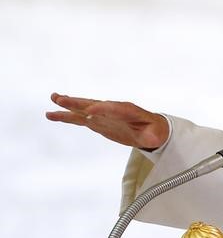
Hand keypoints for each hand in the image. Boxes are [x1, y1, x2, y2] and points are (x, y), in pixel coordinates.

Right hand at [45, 93, 169, 149]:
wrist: (151, 130)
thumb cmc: (154, 131)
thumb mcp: (155, 135)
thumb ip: (149, 136)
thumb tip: (148, 139)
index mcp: (128, 111)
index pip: (113, 108)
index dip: (102, 110)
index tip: (90, 112)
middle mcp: (112, 110)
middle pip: (93, 104)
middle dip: (78, 102)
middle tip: (61, 99)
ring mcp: (103, 116)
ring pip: (82, 110)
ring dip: (68, 106)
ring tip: (53, 99)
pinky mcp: (98, 123)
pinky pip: (80, 118)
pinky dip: (67, 117)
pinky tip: (53, 114)